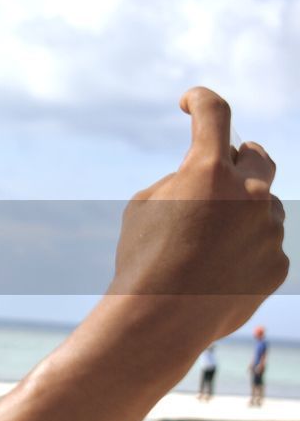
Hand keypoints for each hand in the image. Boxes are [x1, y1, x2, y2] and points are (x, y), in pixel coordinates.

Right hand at [109, 87, 287, 340]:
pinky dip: (241, 251)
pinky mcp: (278, 264)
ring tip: (200, 246)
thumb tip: (206, 179)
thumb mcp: (146, 207)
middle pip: (257, 155)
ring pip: (259, 206)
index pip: (214, 113)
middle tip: (222, 162)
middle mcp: (248, 193)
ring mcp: (269, 230)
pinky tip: (213, 273)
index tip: (191, 102)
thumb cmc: (142, 259)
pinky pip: (262, 245)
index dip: (201, 100)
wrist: (160, 320)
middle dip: (239, 155)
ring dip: (235, 213)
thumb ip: (182, 182)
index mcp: (207, 170)